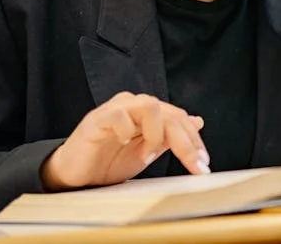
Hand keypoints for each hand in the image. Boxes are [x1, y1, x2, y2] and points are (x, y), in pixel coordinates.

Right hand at [41, 92, 208, 191]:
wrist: (76, 174)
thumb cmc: (109, 161)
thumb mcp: (146, 152)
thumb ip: (169, 138)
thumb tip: (197, 121)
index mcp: (149, 113)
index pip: (179, 119)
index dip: (194, 141)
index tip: (204, 165)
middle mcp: (135, 106)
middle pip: (170, 114)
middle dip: (186, 143)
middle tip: (194, 166)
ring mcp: (116, 109)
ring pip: (150, 106)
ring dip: (155, 134)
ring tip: (147, 156)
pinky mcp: (97, 119)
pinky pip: (118, 115)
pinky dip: (127, 130)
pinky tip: (125, 143)